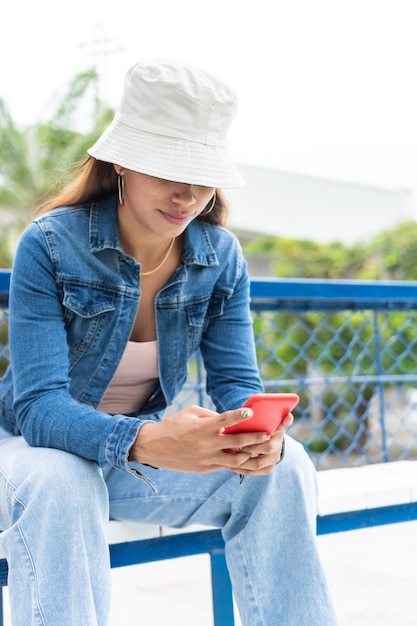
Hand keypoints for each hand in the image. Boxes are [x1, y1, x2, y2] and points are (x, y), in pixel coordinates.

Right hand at [129, 405, 292, 474]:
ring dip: (251, 454)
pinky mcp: (205, 469)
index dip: (238, 416)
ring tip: (263, 449)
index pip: (223, 421)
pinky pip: (226, 466)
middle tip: (269, 435)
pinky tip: (249, 458)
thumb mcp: (190, 413)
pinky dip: (238, 462)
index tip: (251, 411)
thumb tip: (230, 419)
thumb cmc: (173, 425)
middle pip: (236, 443)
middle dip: (254, 439)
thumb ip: (212, 416)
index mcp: (202, 428)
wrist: (153, 448)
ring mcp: (206, 459)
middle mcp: (206, 445)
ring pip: (235, 459)